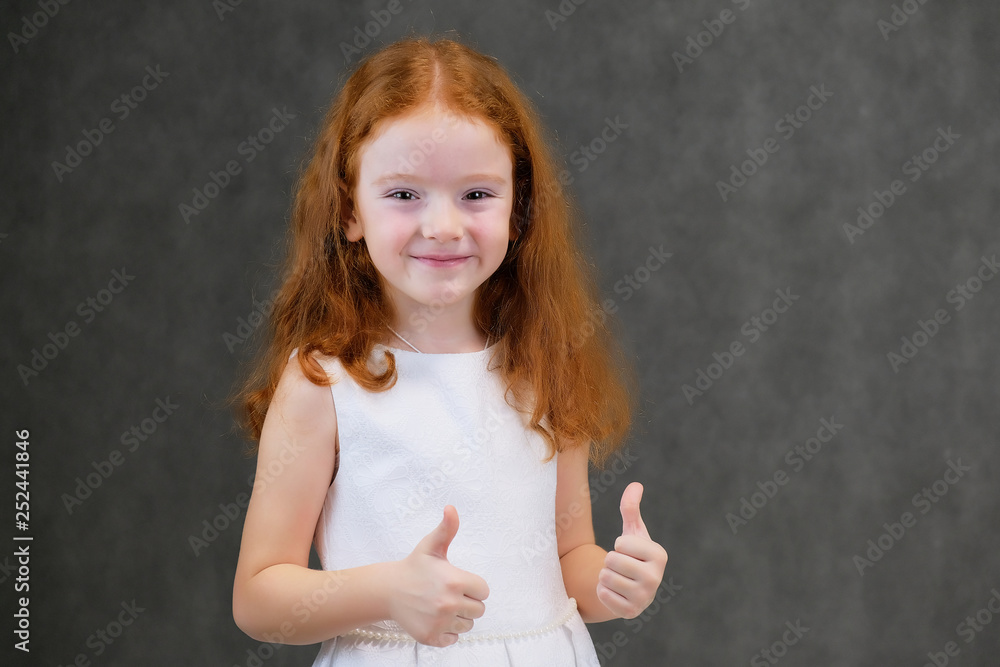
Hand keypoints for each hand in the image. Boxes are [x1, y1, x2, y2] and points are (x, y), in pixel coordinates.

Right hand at [388, 505, 489, 646]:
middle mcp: (449, 603)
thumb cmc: (414, 567)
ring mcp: (440, 622)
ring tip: (441, 605)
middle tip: (449, 594)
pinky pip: (454, 639)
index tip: (458, 582)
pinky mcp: (431, 637)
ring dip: (459, 617)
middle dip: (468, 602)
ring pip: (468, 625)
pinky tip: (436, 619)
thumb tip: (451, 508)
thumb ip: (447, 528)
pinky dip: (448, 632)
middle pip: (479, 610)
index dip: (473, 586)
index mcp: (454, 581)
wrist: (389, 590)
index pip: (484, 591)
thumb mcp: (431, 545)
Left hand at [596, 482, 667, 618]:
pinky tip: (616, 592)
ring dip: (606, 576)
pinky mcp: (630, 612)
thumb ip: (631, 508)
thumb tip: (635, 485)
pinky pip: (603, 594)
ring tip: (619, 578)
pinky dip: (604, 591)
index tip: (628, 551)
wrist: (630, 586)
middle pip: (612, 561)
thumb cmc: (632, 554)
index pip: (621, 544)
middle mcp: (656, 578)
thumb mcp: (632, 531)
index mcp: (659, 556)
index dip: (619, 545)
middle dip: (610, 561)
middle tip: (621, 566)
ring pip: (605, 577)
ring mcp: (644, 597)